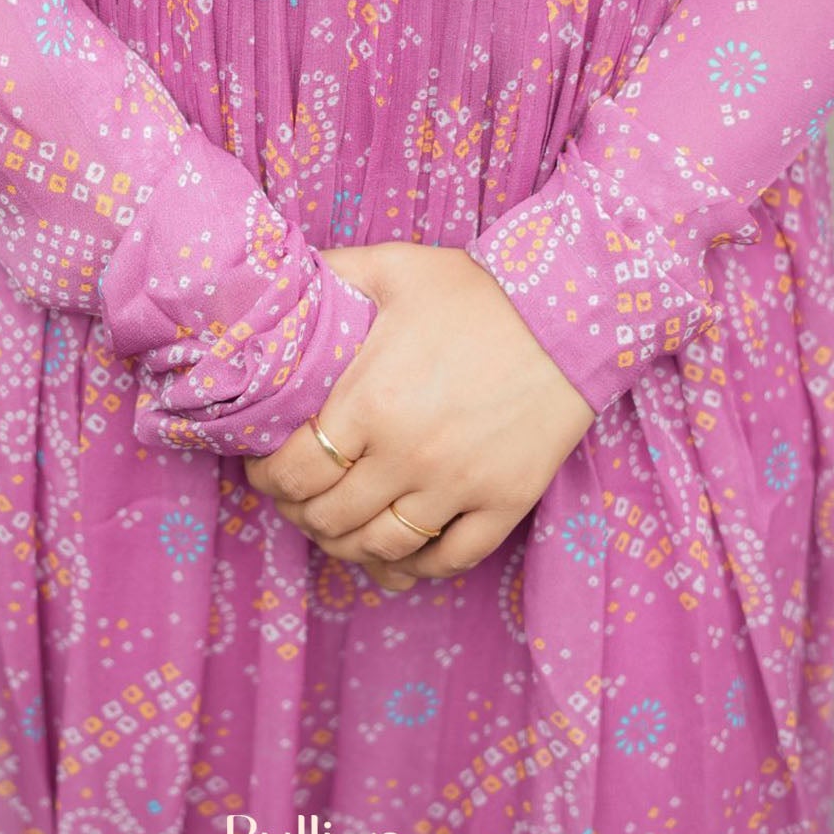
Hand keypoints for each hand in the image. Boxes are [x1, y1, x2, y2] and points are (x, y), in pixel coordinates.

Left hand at [242, 241, 597, 591]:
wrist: (571, 313)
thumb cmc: (477, 290)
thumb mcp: (395, 267)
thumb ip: (333, 276)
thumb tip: (284, 280)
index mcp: (371, 402)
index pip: (295, 470)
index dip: (267, 479)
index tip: (262, 471)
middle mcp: (409, 455)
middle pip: (330, 517)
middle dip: (299, 513)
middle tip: (294, 500)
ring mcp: (459, 485)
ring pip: (381, 547)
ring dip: (347, 546)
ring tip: (335, 529)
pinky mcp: (505, 503)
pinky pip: (449, 559)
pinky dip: (415, 567)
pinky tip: (397, 556)